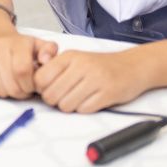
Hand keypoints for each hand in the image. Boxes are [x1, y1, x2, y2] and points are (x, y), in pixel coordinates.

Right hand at [0, 32, 58, 98]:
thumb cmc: (21, 46)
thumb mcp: (39, 44)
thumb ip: (49, 51)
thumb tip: (46, 61)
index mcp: (17, 43)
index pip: (22, 71)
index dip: (29, 84)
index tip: (33, 86)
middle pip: (11, 84)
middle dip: (21, 92)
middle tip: (24, 89)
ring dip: (9, 94)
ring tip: (14, 85)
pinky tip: (1, 84)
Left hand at [33, 49, 148, 112]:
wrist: (132, 67)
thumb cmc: (100, 65)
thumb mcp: (76, 59)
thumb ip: (56, 67)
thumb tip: (34, 81)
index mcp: (70, 56)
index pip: (41, 77)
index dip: (41, 88)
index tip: (48, 89)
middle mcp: (81, 66)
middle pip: (51, 94)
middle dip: (54, 100)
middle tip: (63, 97)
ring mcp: (95, 80)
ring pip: (66, 105)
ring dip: (69, 106)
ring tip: (77, 99)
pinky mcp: (107, 93)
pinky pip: (84, 110)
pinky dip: (84, 109)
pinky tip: (90, 101)